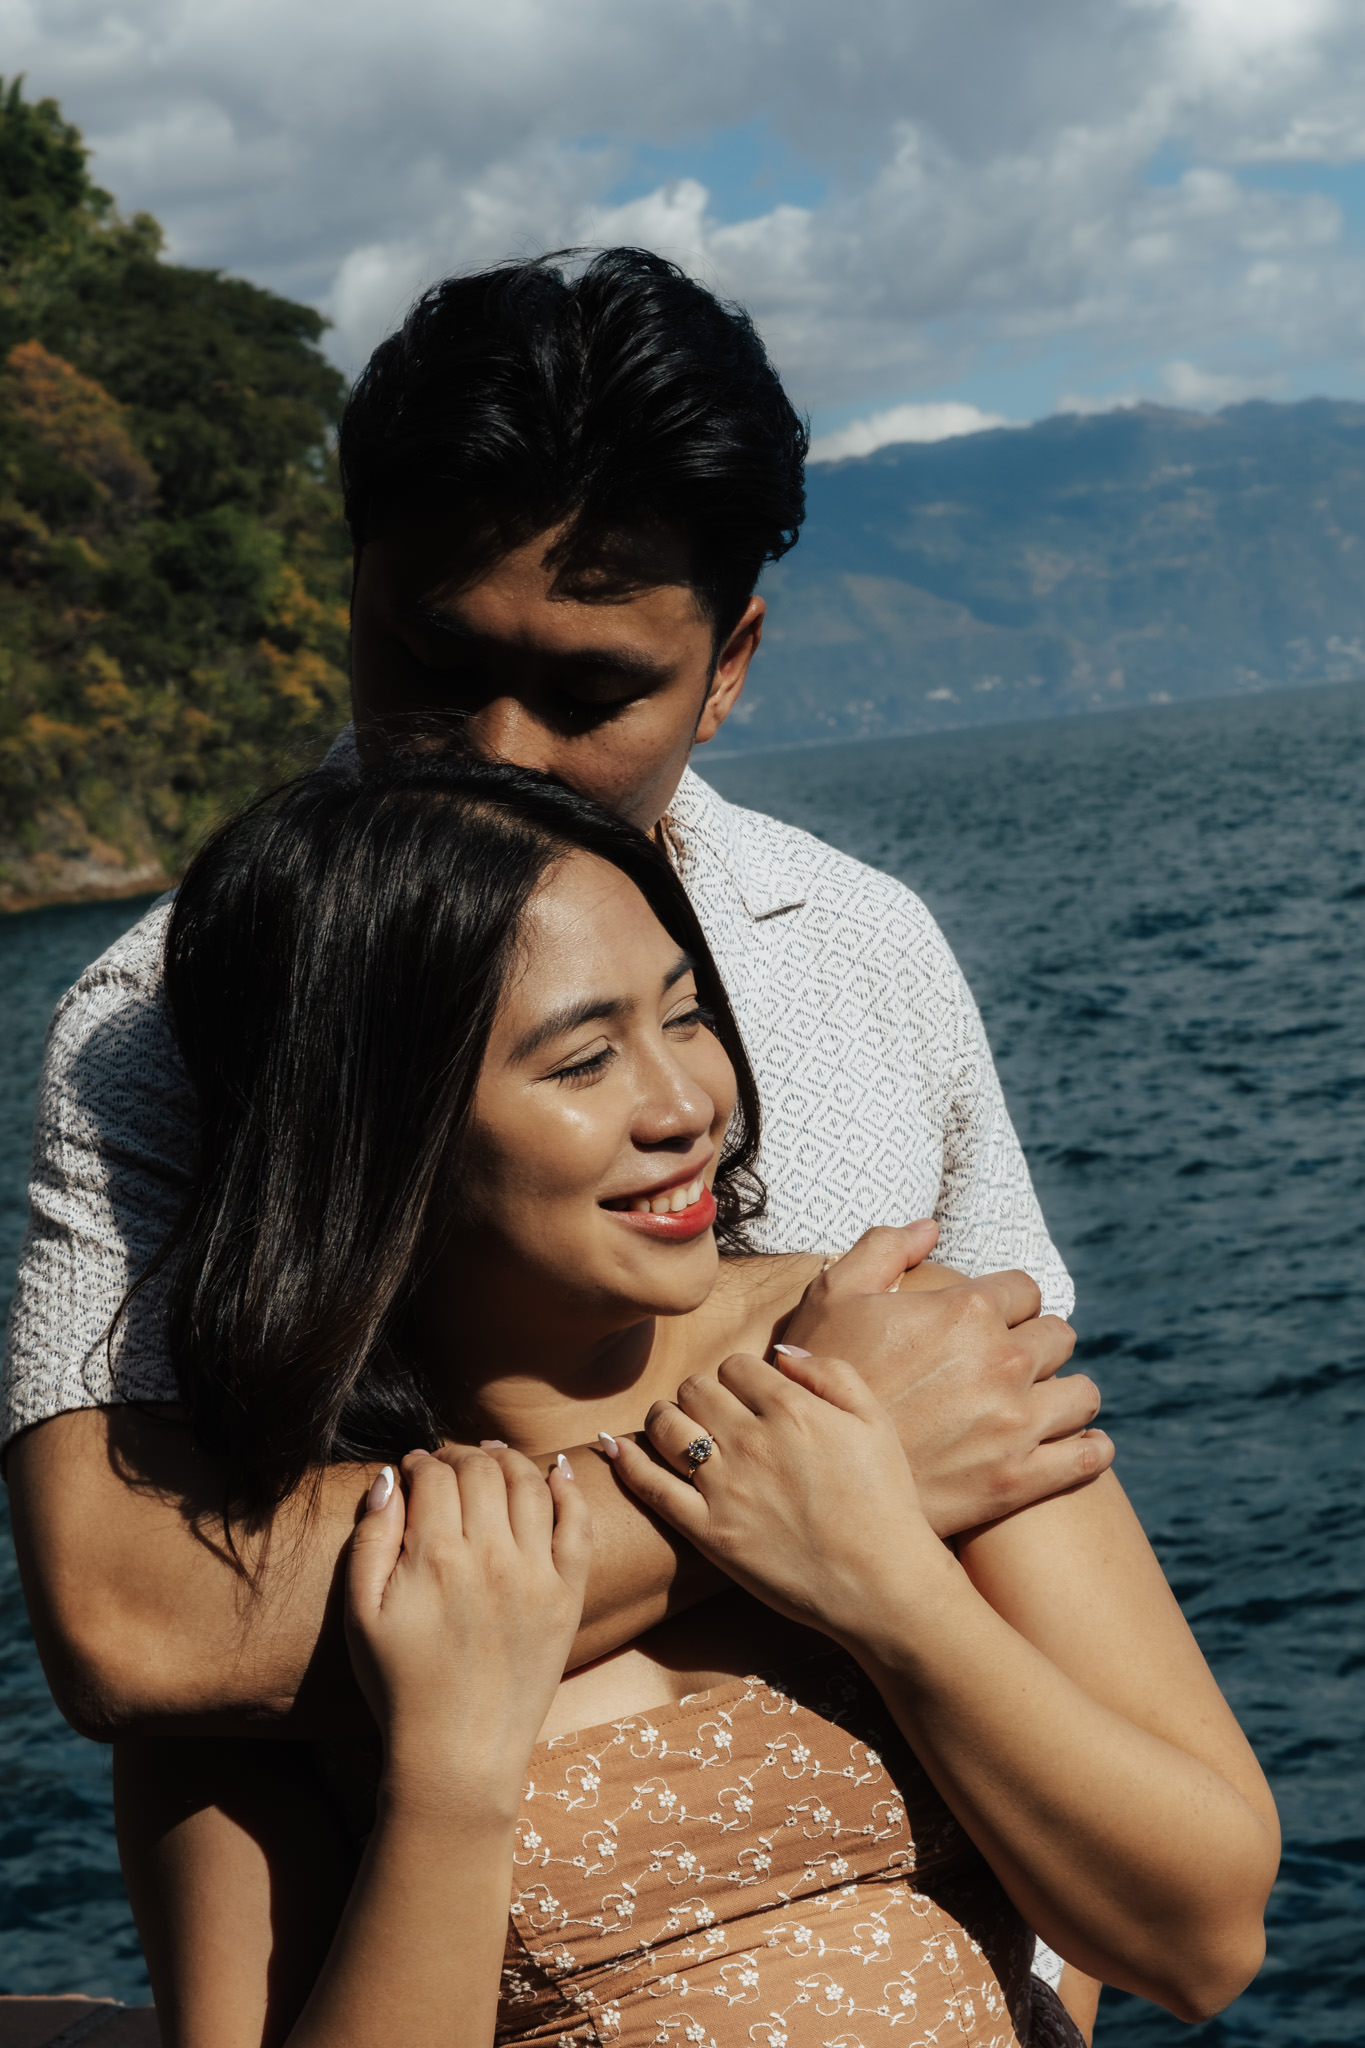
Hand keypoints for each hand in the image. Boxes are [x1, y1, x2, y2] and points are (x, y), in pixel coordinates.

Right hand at [346, 1447, 589, 1812]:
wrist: (458, 1755)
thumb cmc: (400, 1687)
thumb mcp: (361, 1614)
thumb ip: (370, 1539)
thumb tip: (389, 1477)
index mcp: (435, 1557)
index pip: (434, 1475)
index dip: (420, 1461)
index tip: (413, 1467)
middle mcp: (490, 1556)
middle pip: (481, 1471)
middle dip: (459, 1455)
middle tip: (448, 1462)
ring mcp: (535, 1575)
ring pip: (529, 1484)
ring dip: (508, 1461)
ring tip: (491, 1458)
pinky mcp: (566, 1596)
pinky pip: (578, 1525)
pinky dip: (569, 1490)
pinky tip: (555, 1474)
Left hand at [609, 1351, 939, 1647]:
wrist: (882, 1585)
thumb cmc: (885, 1503)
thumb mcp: (875, 1422)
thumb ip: (831, 1374)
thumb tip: (781, 1354)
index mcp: (791, 1410)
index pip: (734, 1366)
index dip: (738, 1377)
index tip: (745, 1395)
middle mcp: (751, 1441)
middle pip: (694, 1389)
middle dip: (699, 1393)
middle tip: (710, 1413)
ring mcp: (724, 1488)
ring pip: (666, 1426)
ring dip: (664, 1417)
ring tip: (673, 1426)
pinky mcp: (707, 1532)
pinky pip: (651, 1486)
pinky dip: (627, 1461)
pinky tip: (614, 1447)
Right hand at [780, 1226, 1111, 1535]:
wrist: (812, 1475)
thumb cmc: (817, 1378)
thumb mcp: (834, 1296)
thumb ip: (884, 1248)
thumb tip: (930, 1228)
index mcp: (967, 1310)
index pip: (1026, 1289)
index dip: (1010, 1302)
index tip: (994, 1322)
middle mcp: (1003, 1361)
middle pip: (1059, 1336)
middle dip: (1038, 1345)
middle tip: (1011, 1365)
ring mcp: (1016, 1423)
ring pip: (1083, 1393)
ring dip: (1065, 1393)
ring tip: (1042, 1405)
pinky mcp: (1019, 1480)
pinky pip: (1089, 1456)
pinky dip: (1090, 1449)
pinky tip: (1075, 1446)